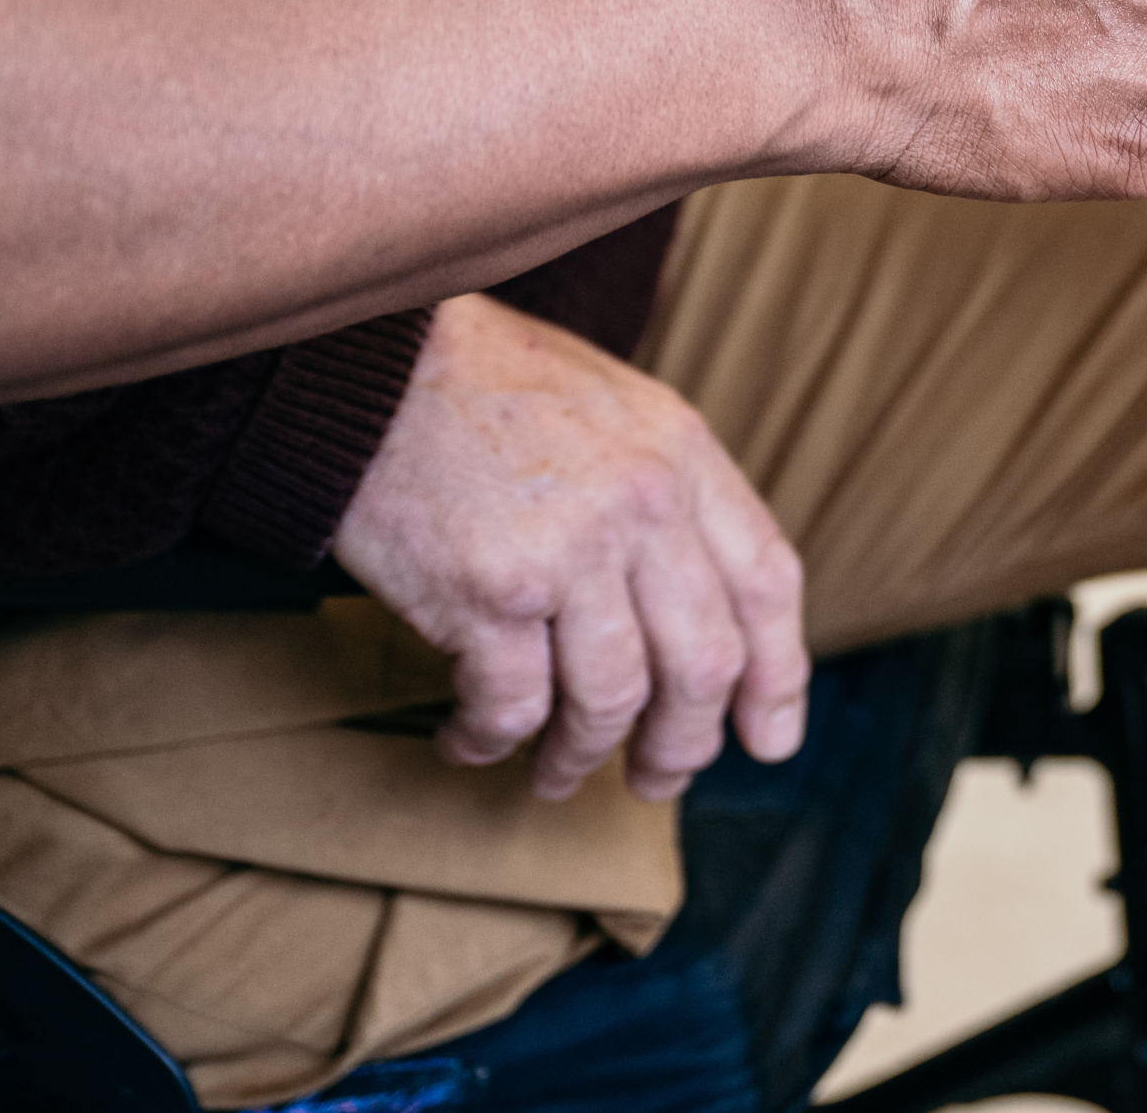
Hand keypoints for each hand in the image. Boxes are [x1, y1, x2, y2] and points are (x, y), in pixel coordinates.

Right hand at [334, 293, 808, 802]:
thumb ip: (668, 494)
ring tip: (554, 775)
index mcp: (683, 454)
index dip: (778, 675)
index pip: (766, 583)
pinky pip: (512, 707)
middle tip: (658, 780)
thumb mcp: (615, 409)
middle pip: (704, 662)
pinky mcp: (487, 591)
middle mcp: (642, 502)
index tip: (770, 739)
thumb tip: (704, 609)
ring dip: (581, 757)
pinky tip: (469, 740)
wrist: (368, 365)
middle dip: (685, 744)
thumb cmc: (485, 388)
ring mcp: (569, 550)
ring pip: (612, 700)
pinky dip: (491, 740)